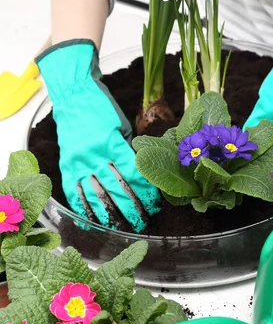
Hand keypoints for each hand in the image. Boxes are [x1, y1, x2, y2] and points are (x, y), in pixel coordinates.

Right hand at [36, 40, 159, 231]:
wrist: (73, 95)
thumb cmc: (102, 108)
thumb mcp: (123, 126)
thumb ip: (129, 151)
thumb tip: (140, 176)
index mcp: (111, 142)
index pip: (132, 173)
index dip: (145, 192)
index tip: (155, 205)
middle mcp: (93, 154)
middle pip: (115, 188)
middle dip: (131, 208)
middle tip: (143, 222)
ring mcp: (78, 161)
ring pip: (95, 195)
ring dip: (111, 215)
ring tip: (124, 228)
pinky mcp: (66, 165)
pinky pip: (74, 193)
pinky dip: (83, 210)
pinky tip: (93, 223)